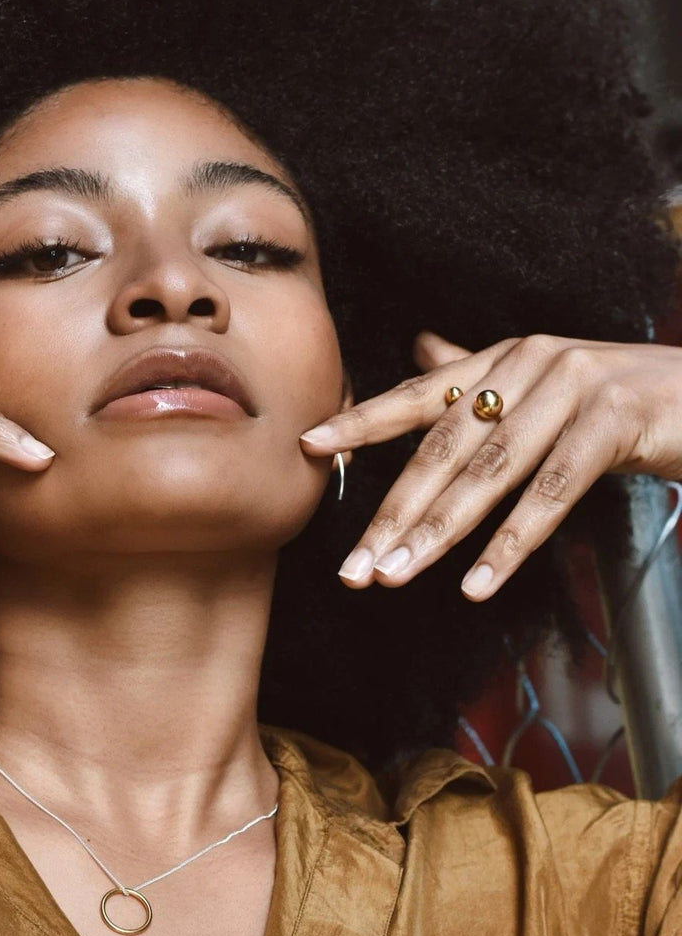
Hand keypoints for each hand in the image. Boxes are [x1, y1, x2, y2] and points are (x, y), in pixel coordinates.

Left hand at [299, 331, 681, 601]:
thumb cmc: (627, 403)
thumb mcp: (548, 387)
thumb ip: (481, 377)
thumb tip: (423, 351)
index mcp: (505, 358)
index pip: (420, 393)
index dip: (363, 420)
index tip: (309, 445)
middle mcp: (530, 363)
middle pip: (443, 448)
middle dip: (393, 512)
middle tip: (353, 567)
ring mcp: (573, 387)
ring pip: (488, 475)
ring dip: (437, 534)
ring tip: (394, 578)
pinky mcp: (614, 421)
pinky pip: (550, 494)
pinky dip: (510, 544)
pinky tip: (476, 584)